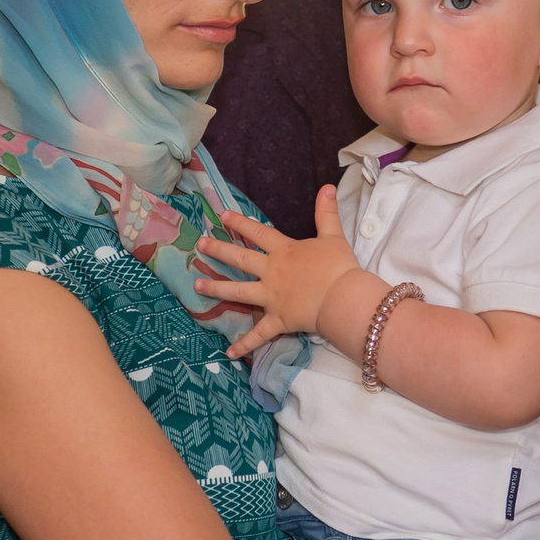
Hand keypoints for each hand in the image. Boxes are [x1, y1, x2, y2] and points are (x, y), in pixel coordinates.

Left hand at [195, 187, 370, 359]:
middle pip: (240, 259)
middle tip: (200, 245)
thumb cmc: (339, 267)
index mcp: (284, 251)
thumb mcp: (334, 236)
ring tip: (196, 286)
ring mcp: (271, 297)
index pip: (258, 233)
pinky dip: (245, 344)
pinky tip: (230, 352)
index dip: (240, 223)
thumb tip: (327, 186)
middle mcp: (272, 272)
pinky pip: (258, 334)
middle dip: (218, 250)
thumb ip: (327, 212)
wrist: (342, 297)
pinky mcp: (277, 320)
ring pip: (238, 292)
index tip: (222, 215)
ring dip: (216, 289)